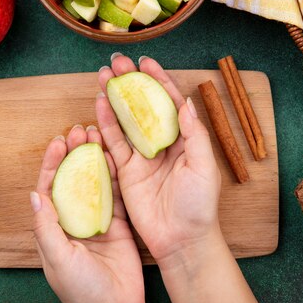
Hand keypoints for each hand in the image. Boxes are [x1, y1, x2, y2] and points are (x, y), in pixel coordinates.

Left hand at [30, 124, 149, 302]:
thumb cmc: (80, 290)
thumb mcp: (58, 259)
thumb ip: (47, 227)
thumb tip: (35, 195)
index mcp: (53, 227)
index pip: (50, 188)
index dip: (53, 164)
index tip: (59, 142)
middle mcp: (73, 219)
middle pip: (73, 179)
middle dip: (75, 154)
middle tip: (80, 130)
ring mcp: (97, 220)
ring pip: (95, 182)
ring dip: (95, 159)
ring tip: (97, 135)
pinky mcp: (118, 224)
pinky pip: (116, 194)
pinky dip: (116, 175)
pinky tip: (116, 156)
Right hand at [95, 54, 222, 264]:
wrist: (181, 240)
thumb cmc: (199, 205)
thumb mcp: (204, 167)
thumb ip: (194, 134)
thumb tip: (185, 102)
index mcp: (184, 138)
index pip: (168, 102)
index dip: (157, 80)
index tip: (145, 62)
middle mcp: (161, 143)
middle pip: (143, 106)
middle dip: (130, 83)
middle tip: (116, 62)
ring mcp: (142, 157)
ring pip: (125, 120)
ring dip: (114, 97)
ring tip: (102, 75)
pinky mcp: (126, 172)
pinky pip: (113, 144)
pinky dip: (105, 124)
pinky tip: (98, 105)